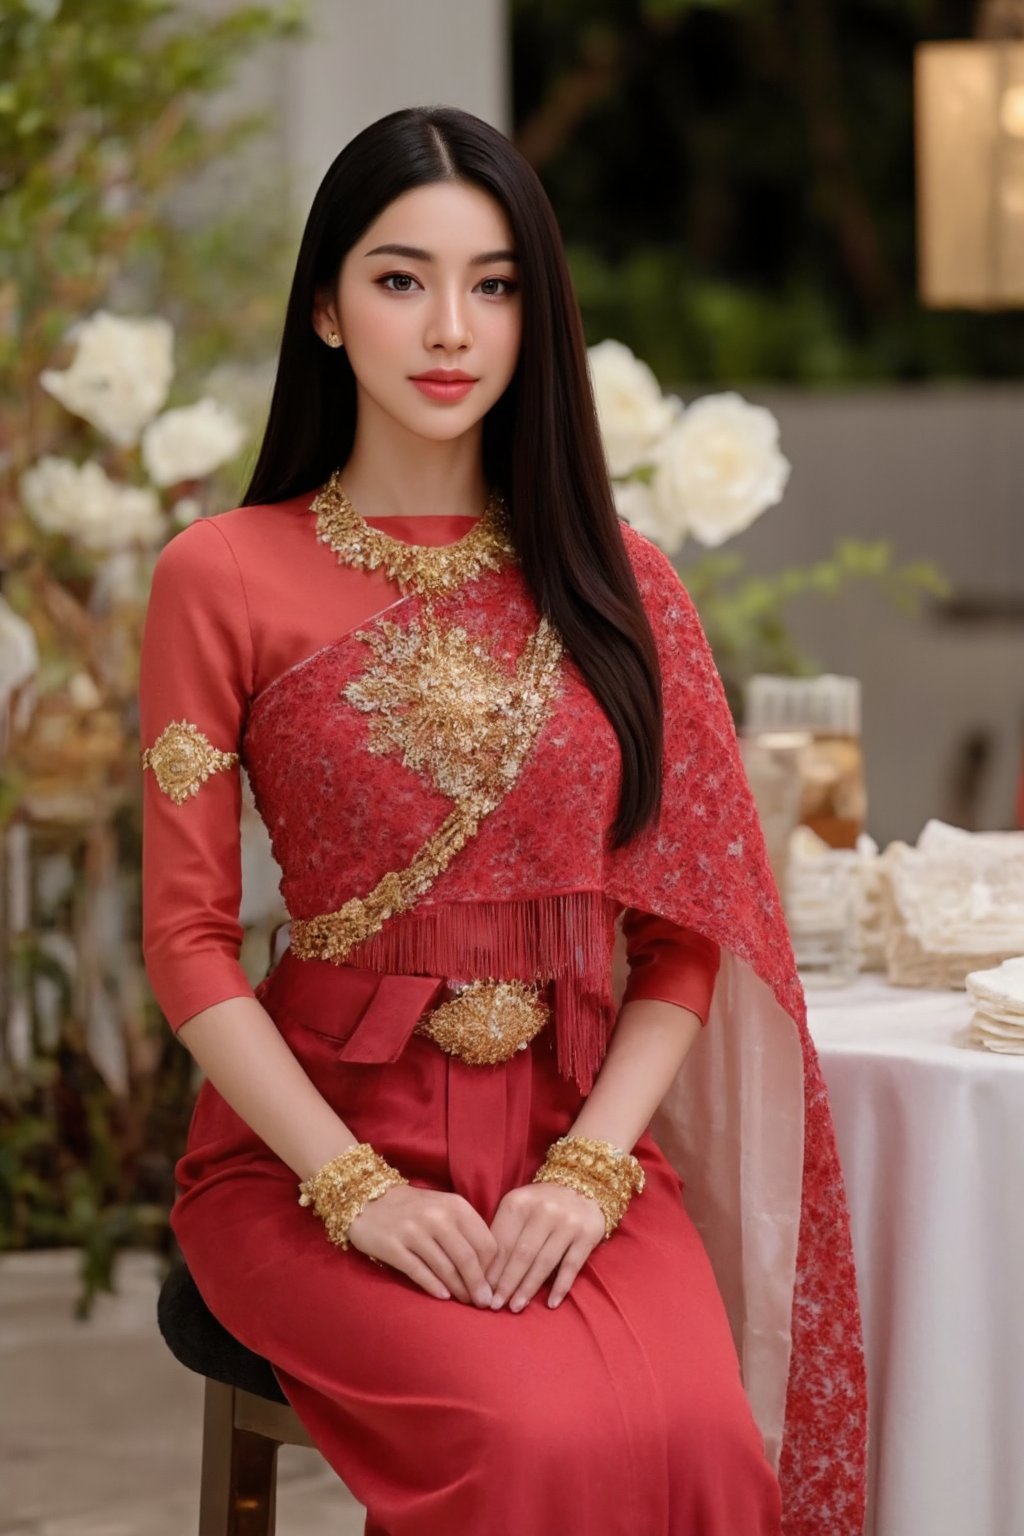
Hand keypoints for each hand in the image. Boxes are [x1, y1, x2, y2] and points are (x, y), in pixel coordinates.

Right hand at [347, 1184, 498, 1306]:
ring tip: (466, 1303)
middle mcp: (437, 1216)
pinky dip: (434, 1287)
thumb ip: (466, 1231)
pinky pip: (419, 1272)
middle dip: (479, 1285)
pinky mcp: (393, 1246)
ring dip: (459, 1290)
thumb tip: (488, 1269)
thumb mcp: (444, 1208)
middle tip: (484, 1303)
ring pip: (446, 1269)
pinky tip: (444, 1297)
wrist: (368, 1199)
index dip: (492, 1268)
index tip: (493, 1284)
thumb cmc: (415, 1208)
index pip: (486, 1243)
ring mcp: (414, 1231)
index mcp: (455, 1205)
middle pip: (468, 1259)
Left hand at [485, 1182, 605, 1311]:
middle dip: (506, 1283)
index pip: (502, 1242)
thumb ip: (504, 1232)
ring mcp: (567, 1222)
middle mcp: (543, 1210)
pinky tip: (551, 1303)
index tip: (482, 1290)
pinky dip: (561, 1286)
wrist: (586, 1184)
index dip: (491, 1269)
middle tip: (495, 1306)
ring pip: (543, 1262)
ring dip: (528, 1288)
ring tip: (516, 1307)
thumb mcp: (519, 1207)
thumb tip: (486, 1273)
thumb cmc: (543, 1204)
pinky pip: (571, 1265)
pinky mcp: (587, 1234)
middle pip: (521, 1254)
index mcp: (519, 1202)